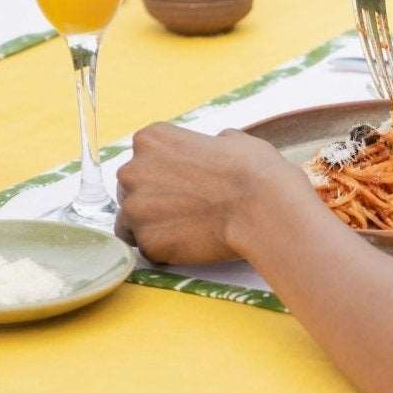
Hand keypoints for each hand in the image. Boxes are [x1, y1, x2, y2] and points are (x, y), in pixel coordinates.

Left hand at [115, 124, 306, 265]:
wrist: (262, 209)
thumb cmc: (254, 172)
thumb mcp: (231, 141)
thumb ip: (209, 144)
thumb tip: (217, 146)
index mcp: (150, 139)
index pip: (142, 162)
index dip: (163, 178)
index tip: (184, 189)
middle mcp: (132, 170)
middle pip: (130, 192)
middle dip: (153, 204)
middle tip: (186, 214)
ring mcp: (136, 209)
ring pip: (133, 225)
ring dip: (157, 229)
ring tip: (189, 234)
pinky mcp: (149, 243)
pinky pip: (151, 250)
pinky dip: (168, 252)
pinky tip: (194, 247)